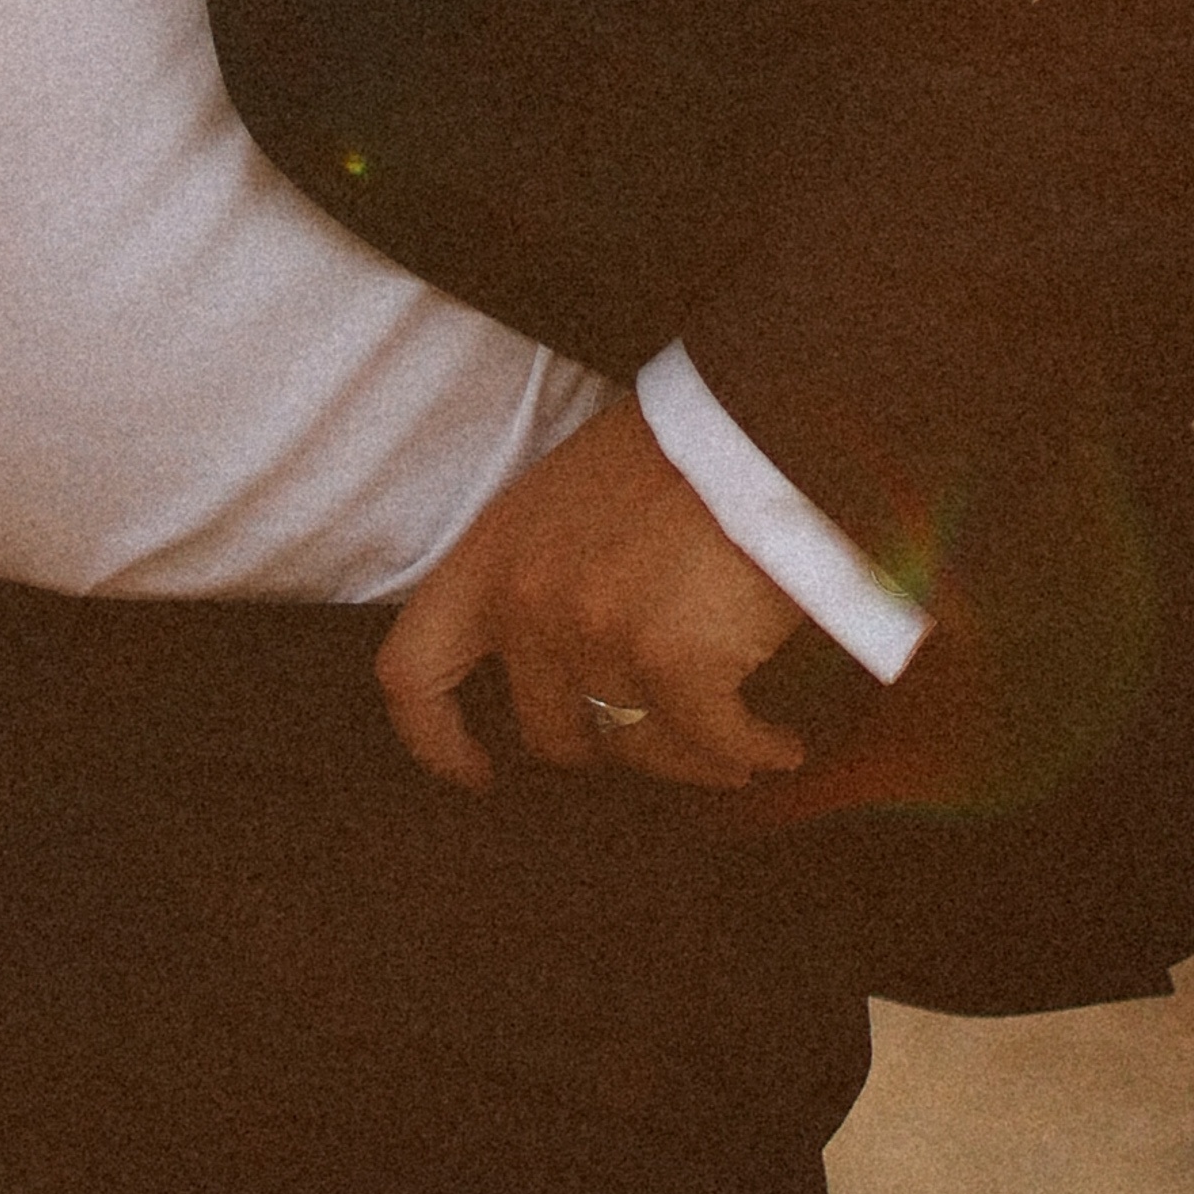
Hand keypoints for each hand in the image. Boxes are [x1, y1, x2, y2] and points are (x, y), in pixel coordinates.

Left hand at [376, 395, 810, 797]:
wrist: (758, 419)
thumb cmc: (673, 457)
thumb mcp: (563, 503)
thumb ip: (536, 578)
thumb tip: (557, 677)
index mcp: (489, 556)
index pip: (413, 673)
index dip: (436, 741)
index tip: (478, 773)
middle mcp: (529, 600)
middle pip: (550, 734)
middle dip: (612, 745)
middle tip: (666, 732)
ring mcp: (599, 633)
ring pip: (640, 750)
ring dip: (696, 759)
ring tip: (739, 743)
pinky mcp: (675, 659)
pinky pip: (714, 745)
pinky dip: (754, 753)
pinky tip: (781, 745)